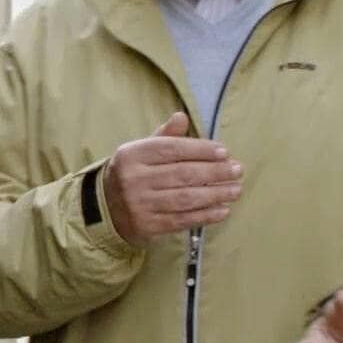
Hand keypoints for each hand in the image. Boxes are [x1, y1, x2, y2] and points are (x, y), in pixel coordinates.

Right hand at [103, 112, 242, 243]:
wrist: (104, 207)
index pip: (172, 149)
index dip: (201, 150)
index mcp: (132, 155)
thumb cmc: (133, 173)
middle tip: (237, 170)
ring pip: (185, 198)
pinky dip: (205, 216)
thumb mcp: (141, 150)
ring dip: (215, 194)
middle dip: (215, 172)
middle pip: (182, 174)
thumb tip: (182, 117)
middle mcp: (134, 179)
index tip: (224, 152)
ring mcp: (139, 204)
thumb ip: (163, 135)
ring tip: (235, 190)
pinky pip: (181, 220)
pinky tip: (222, 210)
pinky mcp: (147, 226)